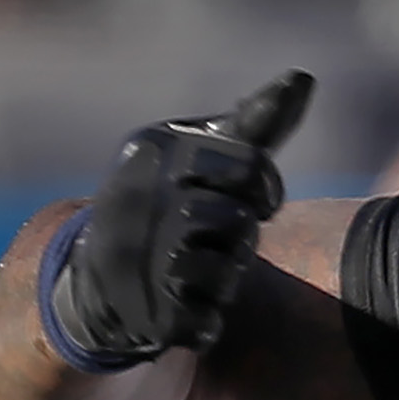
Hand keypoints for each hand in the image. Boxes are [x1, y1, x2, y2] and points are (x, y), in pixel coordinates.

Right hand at [48, 70, 312, 366]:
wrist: (93, 279)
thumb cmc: (168, 204)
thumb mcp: (200, 153)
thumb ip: (254, 124)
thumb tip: (305, 76)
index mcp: (155, 148)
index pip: (247, 164)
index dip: (263, 187)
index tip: (256, 199)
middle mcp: (137, 197)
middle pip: (238, 219)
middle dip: (242, 233)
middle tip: (222, 236)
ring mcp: (134, 257)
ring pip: (226, 269)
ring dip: (226, 273)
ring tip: (200, 265)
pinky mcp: (141, 314)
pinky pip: (205, 322)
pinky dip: (207, 320)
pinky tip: (187, 304)